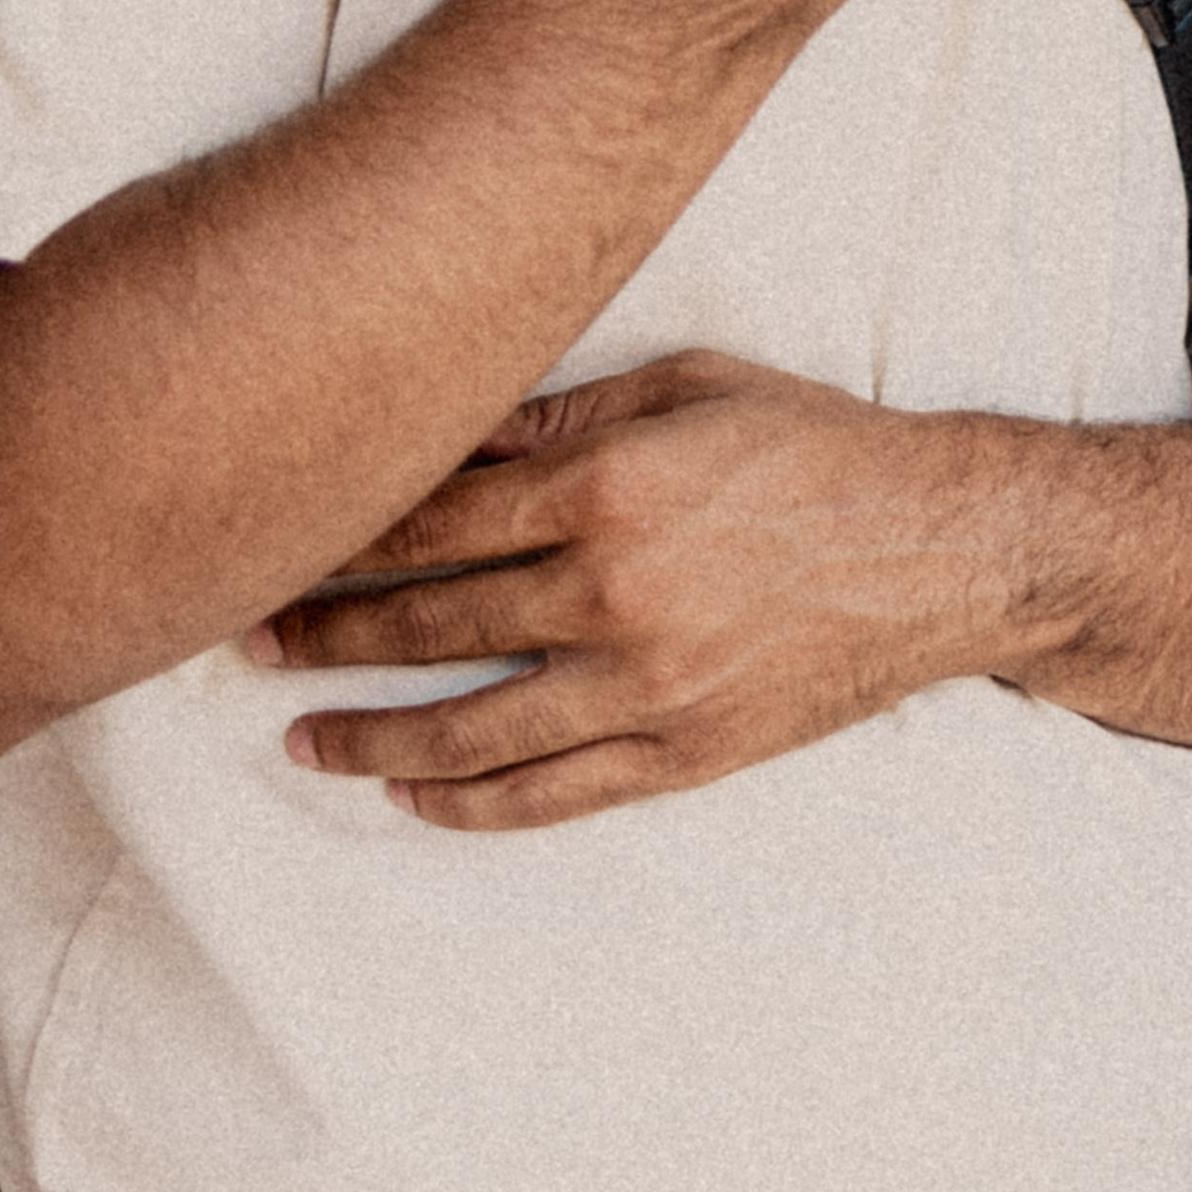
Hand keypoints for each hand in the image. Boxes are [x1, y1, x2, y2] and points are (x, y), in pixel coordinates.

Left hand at [247, 356, 1049, 827]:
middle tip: (249, 642)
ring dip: (368, 739)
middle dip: (323, 636)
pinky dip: (470, 805)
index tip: (275, 546)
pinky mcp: (682, 753)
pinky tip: (413, 799)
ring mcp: (647, 687)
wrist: (942, 550)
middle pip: (427, 627)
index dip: (339, 539)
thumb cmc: (816, 447)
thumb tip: (447, 431)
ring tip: (300, 740)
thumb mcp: (691, 386)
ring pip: (469, 732)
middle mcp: (614, 594)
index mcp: (608, 490)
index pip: (431, 522)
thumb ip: (563, 417)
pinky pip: (551, 796)